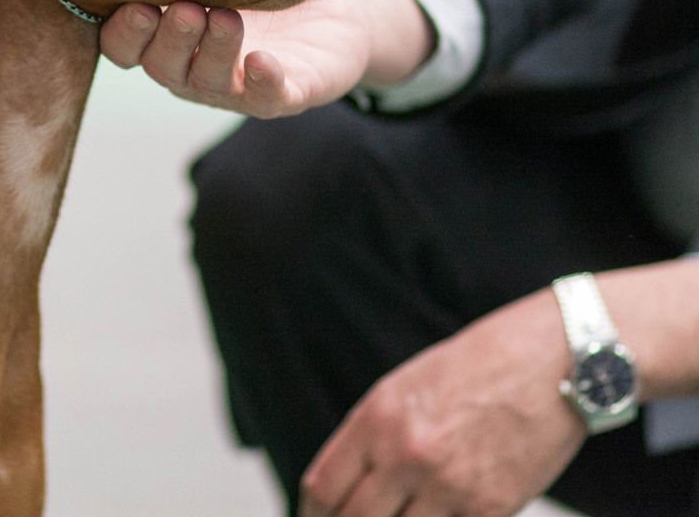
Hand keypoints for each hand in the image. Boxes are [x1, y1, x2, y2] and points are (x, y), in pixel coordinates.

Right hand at [98, 0, 433, 117]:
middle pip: (158, 65)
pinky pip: (265, 98)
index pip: (124, 41)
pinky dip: (261, 83)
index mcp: (165, 30)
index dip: (124, 30)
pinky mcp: (281, 93)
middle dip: (168, 39)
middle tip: (185, 9)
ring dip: (209, 52)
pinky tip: (261, 61)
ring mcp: (233, 82)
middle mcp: (189, 64)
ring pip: (202, 82)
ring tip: (225, 19)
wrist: (335, 8)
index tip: (136, 4)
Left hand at [300, 291, 584, 516]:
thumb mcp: (403, 389)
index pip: (323, 488)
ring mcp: (449, 486)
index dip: (312, 514)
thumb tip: (345, 485)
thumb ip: (370, 437)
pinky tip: (437, 516)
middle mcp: (407, 454)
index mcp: (377, 419)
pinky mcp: (490, 508)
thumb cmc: (477, 369)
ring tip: (395, 516)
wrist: (553, 363)